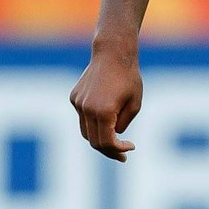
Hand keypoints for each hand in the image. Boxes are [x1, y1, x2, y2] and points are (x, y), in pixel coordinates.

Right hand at [71, 39, 143, 159]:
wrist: (112, 53)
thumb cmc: (129, 78)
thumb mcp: (135, 104)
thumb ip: (123, 123)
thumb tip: (113, 135)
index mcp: (104, 112)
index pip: (107, 143)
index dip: (118, 150)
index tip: (130, 147)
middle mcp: (87, 109)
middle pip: (94, 141)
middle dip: (109, 151)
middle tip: (123, 155)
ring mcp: (78, 103)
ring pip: (85, 132)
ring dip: (99, 139)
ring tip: (115, 141)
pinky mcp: (74, 97)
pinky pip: (83, 117)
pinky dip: (94, 123)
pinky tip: (106, 114)